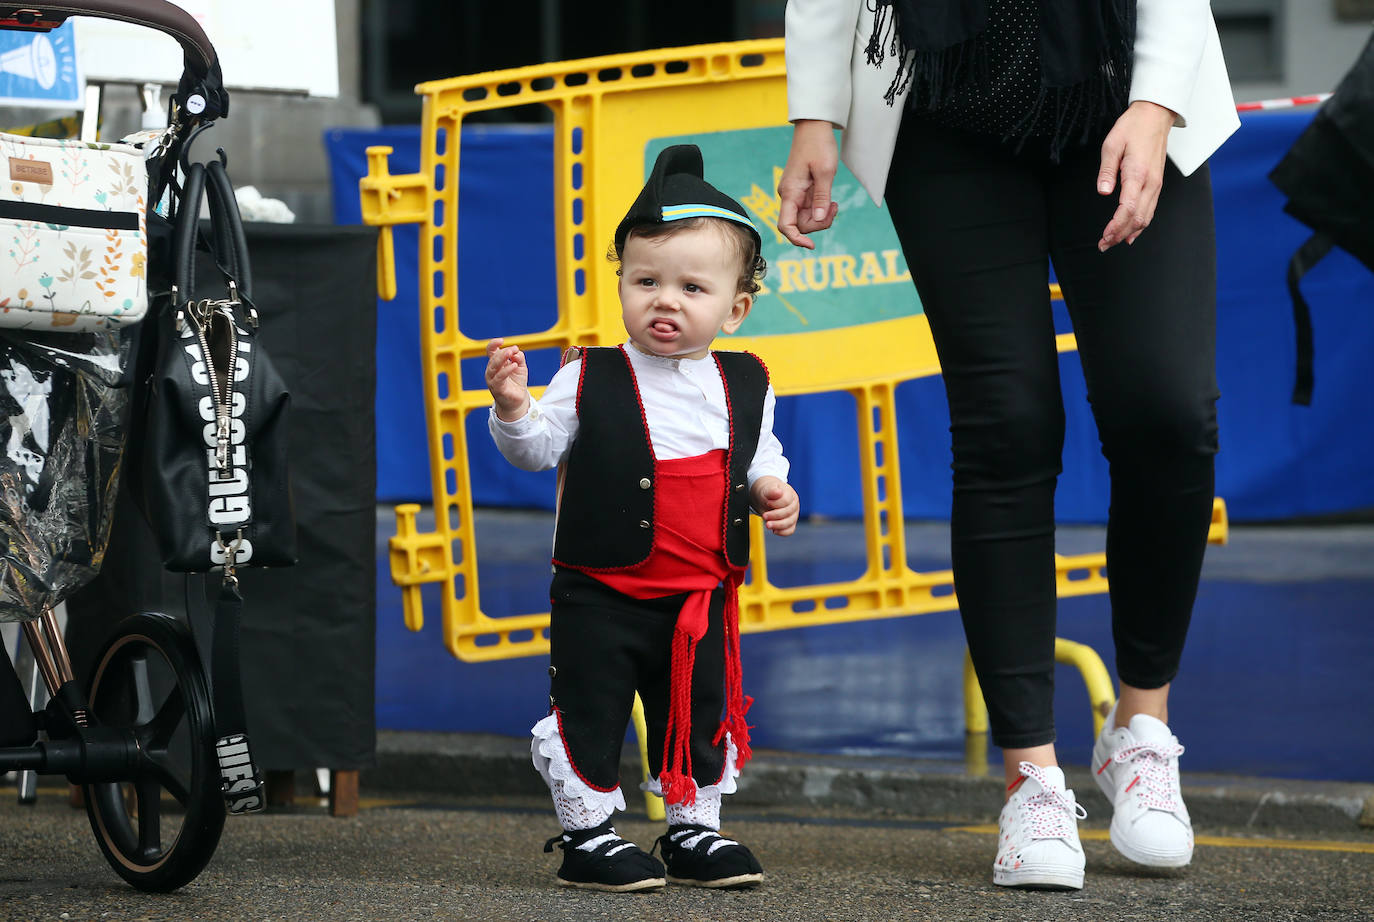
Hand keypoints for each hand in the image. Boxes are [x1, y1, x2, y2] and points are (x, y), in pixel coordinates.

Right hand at [485, 338, 529, 420]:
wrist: (517, 400)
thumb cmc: (517, 382)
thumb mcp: (520, 366)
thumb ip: (518, 357)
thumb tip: (516, 351)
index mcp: (495, 364)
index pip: (490, 351)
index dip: (493, 344)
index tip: (501, 341)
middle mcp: (491, 371)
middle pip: (493, 358)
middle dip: (503, 352)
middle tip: (513, 349)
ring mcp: (492, 380)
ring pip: (493, 366)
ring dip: (502, 357)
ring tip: (512, 353)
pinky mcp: (497, 388)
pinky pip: (499, 377)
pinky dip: (506, 370)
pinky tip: (514, 365)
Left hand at [751, 476, 798, 535]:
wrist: (766, 499)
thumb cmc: (768, 494)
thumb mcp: (767, 490)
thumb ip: (772, 491)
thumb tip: (778, 492)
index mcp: (790, 494)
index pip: (786, 501)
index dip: (776, 504)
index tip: (767, 503)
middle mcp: (794, 505)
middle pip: (788, 512)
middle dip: (775, 515)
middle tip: (764, 516)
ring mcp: (794, 515)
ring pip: (790, 522)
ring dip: (778, 525)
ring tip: (767, 525)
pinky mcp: (791, 523)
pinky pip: (790, 530)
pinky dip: (782, 532)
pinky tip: (774, 530)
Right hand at [777, 119, 840, 248]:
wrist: (814, 127)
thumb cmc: (818, 145)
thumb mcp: (826, 172)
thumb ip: (821, 198)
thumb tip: (817, 220)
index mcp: (790, 192)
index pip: (785, 226)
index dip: (796, 239)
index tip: (811, 245)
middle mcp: (789, 195)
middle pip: (799, 225)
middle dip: (818, 225)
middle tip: (834, 209)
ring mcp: (794, 194)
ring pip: (805, 218)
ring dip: (821, 218)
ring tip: (834, 204)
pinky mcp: (801, 191)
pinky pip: (809, 209)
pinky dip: (820, 210)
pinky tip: (831, 202)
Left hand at [1096, 100, 1175, 250]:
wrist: (1155, 116)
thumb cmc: (1132, 128)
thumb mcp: (1111, 145)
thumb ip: (1106, 171)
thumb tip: (1103, 191)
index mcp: (1138, 174)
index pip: (1128, 209)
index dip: (1116, 226)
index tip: (1104, 236)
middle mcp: (1151, 183)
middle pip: (1137, 218)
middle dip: (1119, 235)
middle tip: (1103, 245)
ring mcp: (1156, 184)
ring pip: (1146, 217)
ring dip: (1129, 232)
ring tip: (1113, 242)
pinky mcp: (1157, 183)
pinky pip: (1150, 209)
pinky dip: (1140, 224)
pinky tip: (1131, 233)